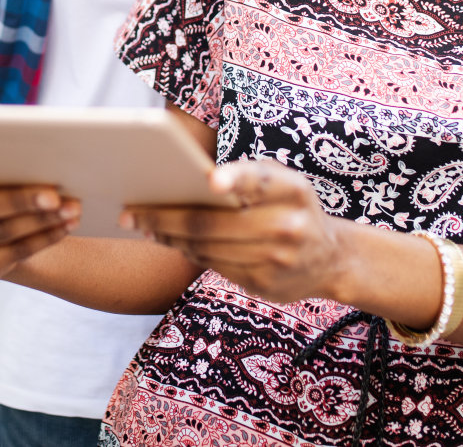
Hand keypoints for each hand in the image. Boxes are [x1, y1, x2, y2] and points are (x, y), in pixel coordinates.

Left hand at [125, 158, 346, 304]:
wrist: (330, 260)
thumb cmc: (294, 208)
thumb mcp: (286, 184)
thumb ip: (250, 178)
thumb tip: (195, 183)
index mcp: (294, 192)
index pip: (262, 181)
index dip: (237, 179)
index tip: (210, 180)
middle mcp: (289, 226)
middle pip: (214, 223)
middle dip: (166, 217)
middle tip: (132, 211)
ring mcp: (276, 261)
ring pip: (208, 248)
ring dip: (169, 236)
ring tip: (143, 225)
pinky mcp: (263, 285)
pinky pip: (214, 266)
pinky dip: (188, 251)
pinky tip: (170, 240)